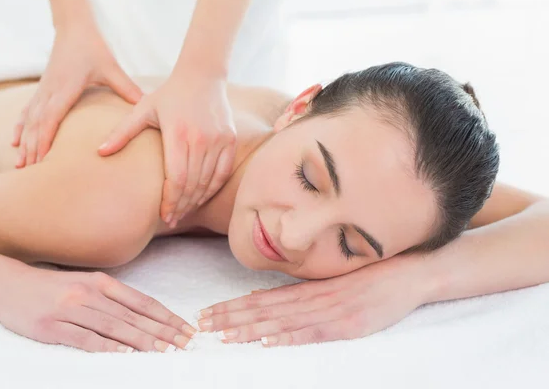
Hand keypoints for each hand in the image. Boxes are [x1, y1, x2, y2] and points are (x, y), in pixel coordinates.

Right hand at [0, 266, 195, 351]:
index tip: (185, 329)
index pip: (142, 302)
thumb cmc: (52, 286)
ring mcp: (70, 309)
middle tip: (184, 344)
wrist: (8, 285)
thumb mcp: (85, 284)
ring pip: (114, 327)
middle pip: (133, 316)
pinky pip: (84, 339)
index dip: (166, 317)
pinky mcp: (52, 326)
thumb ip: (112, 298)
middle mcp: (90, 293)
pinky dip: (106, 347)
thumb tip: (145, 316)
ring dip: (142, 341)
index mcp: (101, 282)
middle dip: (163, 332)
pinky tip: (124, 355)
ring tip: (164, 352)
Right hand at [13, 24, 141, 166]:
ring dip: (24, 143)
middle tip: (30, 174)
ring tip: (20, 165)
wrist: (74, 29)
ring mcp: (42, 91)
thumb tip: (145, 103)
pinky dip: (19, 127)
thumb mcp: (111, 68)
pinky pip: (26, 111)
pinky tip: (13, 141)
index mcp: (65, 88)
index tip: (42, 159)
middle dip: (32, 149)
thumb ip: (127, 88)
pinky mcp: (41, 90)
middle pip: (36, 125)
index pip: (51, 118)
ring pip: (28, 121)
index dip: (44, 139)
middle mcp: (49, 91)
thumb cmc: (93, 48)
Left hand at [98, 70, 236, 227]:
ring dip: (195, 200)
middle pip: (192, 184)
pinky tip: (200, 198)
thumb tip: (99, 152)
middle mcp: (201, 138)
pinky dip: (212, 188)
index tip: (164, 216)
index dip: (171, 200)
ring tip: (183, 212)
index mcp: (178, 132)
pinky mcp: (230, 140)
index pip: (177, 177)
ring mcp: (219, 139)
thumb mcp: (143, 109)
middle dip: (181, 205)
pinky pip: (223, 172)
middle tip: (171, 219)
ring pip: (208, 181)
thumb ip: (122, 132)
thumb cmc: (169, 94)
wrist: (202, 76)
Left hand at [196, 255, 432, 345]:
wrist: (412, 270)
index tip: (208, 314)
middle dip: (231, 318)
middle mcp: (314, 298)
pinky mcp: (351, 323)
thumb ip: (301, 292)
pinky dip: (291, 337)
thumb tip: (264, 299)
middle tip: (202, 325)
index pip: (262, 300)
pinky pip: (315, 332)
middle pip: (265, 310)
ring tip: (224, 336)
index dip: (233, 307)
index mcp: (309, 289)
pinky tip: (270, 342)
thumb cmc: (372, 275)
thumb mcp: (333, 280)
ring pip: (283, 321)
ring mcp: (331, 310)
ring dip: (251, 329)